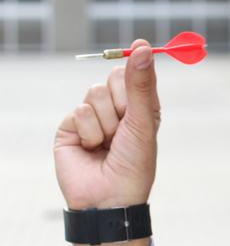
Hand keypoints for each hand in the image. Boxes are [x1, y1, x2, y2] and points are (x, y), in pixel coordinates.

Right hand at [54, 41, 159, 245]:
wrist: (109, 198)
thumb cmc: (134, 164)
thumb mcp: (143, 121)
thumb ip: (140, 85)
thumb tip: (143, 46)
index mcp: (140, 108)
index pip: (137, 73)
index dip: (139, 65)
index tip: (142, 47)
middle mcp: (117, 110)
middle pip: (114, 77)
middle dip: (122, 100)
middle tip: (126, 126)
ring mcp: (92, 118)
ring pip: (95, 93)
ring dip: (106, 121)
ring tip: (108, 143)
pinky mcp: (70, 127)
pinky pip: (79, 111)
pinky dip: (89, 131)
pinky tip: (92, 148)